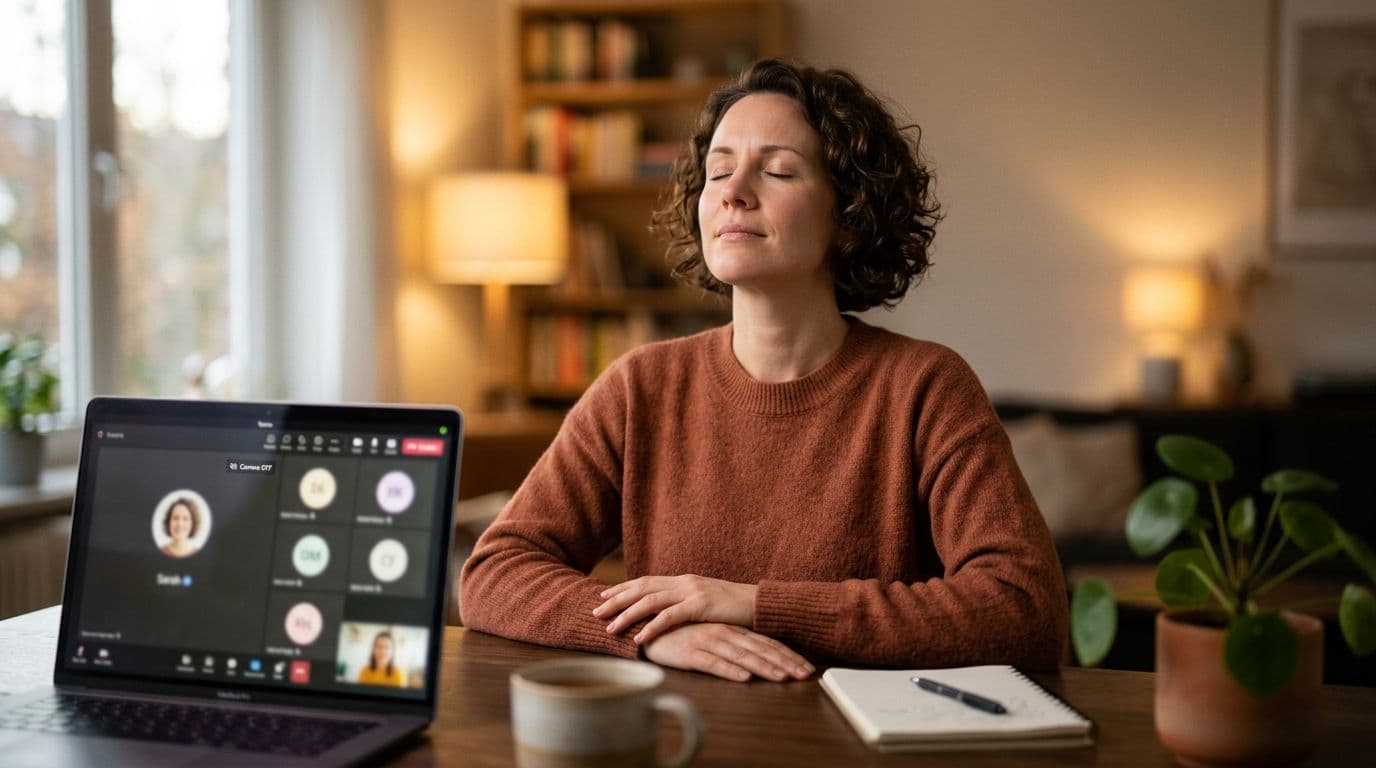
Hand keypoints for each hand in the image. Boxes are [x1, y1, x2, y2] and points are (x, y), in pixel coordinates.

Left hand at [594, 574, 756, 644]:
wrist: (761, 604)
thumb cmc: (734, 608)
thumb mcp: (706, 602)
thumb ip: (686, 603)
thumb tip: (667, 612)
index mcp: (683, 581)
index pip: (646, 582)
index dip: (623, 588)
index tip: (603, 596)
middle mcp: (684, 582)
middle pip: (642, 588)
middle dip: (617, 600)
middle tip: (596, 612)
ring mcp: (692, 592)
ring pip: (651, 601)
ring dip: (628, 615)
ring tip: (611, 628)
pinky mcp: (701, 605)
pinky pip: (670, 617)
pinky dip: (652, 627)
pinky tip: (639, 637)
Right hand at [641, 623, 813, 682]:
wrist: (646, 627)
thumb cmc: (682, 634)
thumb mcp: (712, 636)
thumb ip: (734, 644)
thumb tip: (759, 658)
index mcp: (732, 630)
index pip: (767, 643)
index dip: (789, 656)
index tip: (808, 669)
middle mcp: (724, 633)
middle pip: (761, 649)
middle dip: (786, 663)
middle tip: (806, 676)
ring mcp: (708, 641)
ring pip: (742, 656)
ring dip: (764, 667)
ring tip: (782, 678)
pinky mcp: (690, 652)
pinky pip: (713, 662)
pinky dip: (730, 670)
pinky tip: (744, 678)